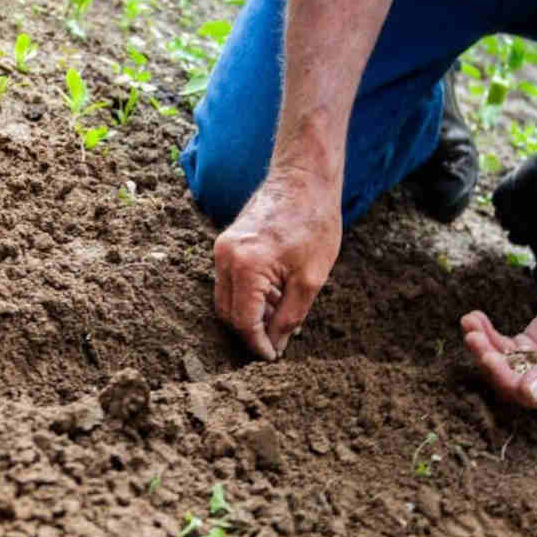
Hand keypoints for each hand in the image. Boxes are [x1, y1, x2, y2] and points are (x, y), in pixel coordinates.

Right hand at [213, 168, 340, 359]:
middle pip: (228, 313)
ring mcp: (222, 248)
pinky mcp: (226, 243)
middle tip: (277, 342)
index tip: (273, 357)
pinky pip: (229, 281)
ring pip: (226, 298)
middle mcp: (225, 257)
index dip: (257, 344)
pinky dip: (247, 295)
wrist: (304, 179)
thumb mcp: (311, 278)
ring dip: (249, 313)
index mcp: (246, 266)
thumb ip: (290, 316)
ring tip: (281, 315)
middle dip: (250, 332)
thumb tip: (276, 344)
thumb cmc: (314, 222)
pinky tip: (274, 295)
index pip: (243, 321)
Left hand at [460, 283, 536, 409]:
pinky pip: (501, 345)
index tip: (489, 357)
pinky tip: (474, 318)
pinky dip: (486, 333)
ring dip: (482, 344)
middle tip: (473, 338)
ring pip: (501, 362)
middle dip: (488, 360)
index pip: (530, 397)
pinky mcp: (526, 347)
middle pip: (509, 381)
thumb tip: (528, 394)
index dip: (506, 379)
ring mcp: (535, 366)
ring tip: (469, 323)